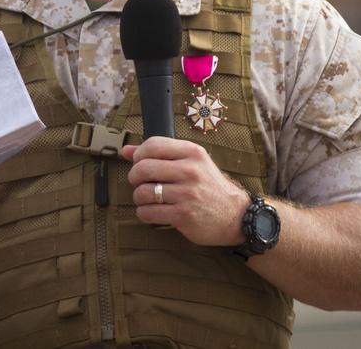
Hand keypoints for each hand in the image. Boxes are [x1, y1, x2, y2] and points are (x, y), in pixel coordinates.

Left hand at [123, 138, 247, 245]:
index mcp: (192, 153)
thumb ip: (160, 154)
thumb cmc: (208, 186)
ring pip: (143, 192)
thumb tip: (126, 150)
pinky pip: (148, 212)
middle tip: (139, 182)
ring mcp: (187, 194)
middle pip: (143, 168)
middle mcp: (190, 171)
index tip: (138, 163)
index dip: (138, 154)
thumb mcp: (191, 162)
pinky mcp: (183, 215)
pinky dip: (144, 213)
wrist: (234, 215)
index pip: (153, 145)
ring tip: (147, 198)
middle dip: (134, 177)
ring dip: (138, 197)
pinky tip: (152, 211)